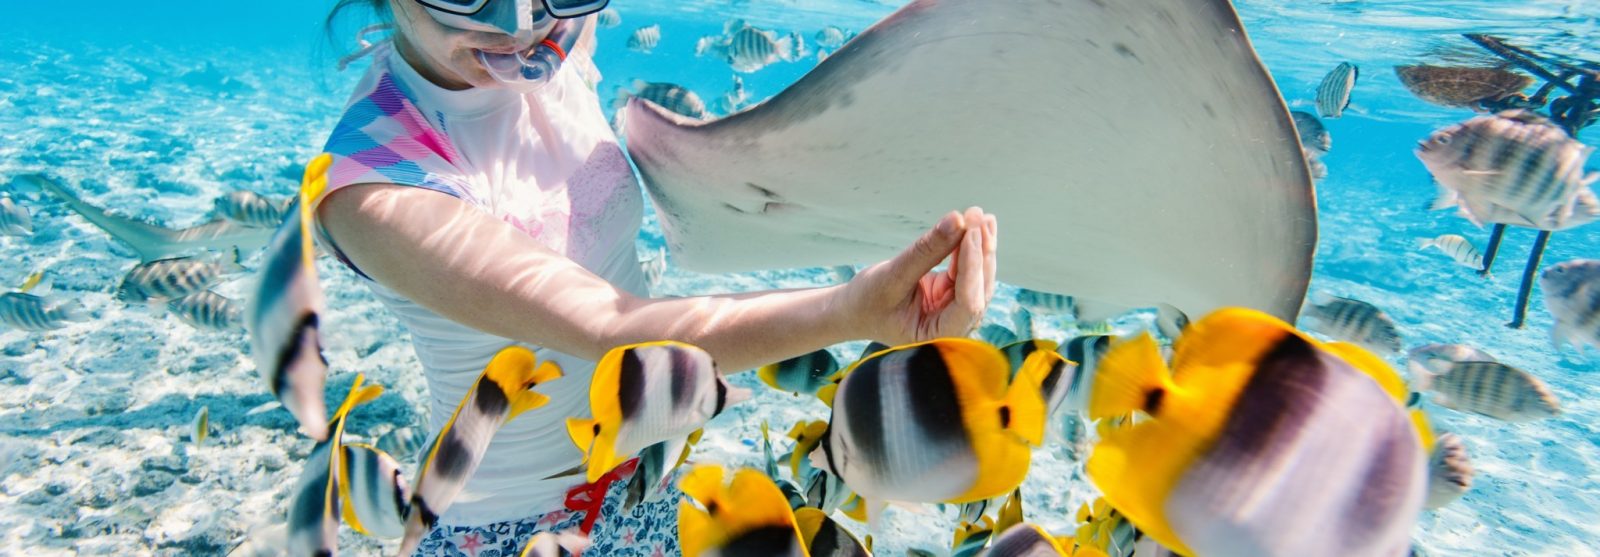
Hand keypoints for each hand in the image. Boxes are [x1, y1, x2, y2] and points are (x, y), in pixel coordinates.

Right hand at [841, 207, 997, 344]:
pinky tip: (974, 224)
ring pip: (977, 277)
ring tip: (979, 215)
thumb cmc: (866, 302)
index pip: (967, 303)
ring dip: (980, 246)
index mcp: (938, 338)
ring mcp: (953, 311)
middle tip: (978, 215)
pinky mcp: (950, 294)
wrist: (852, 310)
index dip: (972, 267)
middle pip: (978, 289)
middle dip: (980, 252)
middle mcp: (953, 328)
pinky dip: (970, 247)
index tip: (972, 231)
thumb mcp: (892, 275)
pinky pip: (966, 269)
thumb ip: (926, 251)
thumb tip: (957, 220)